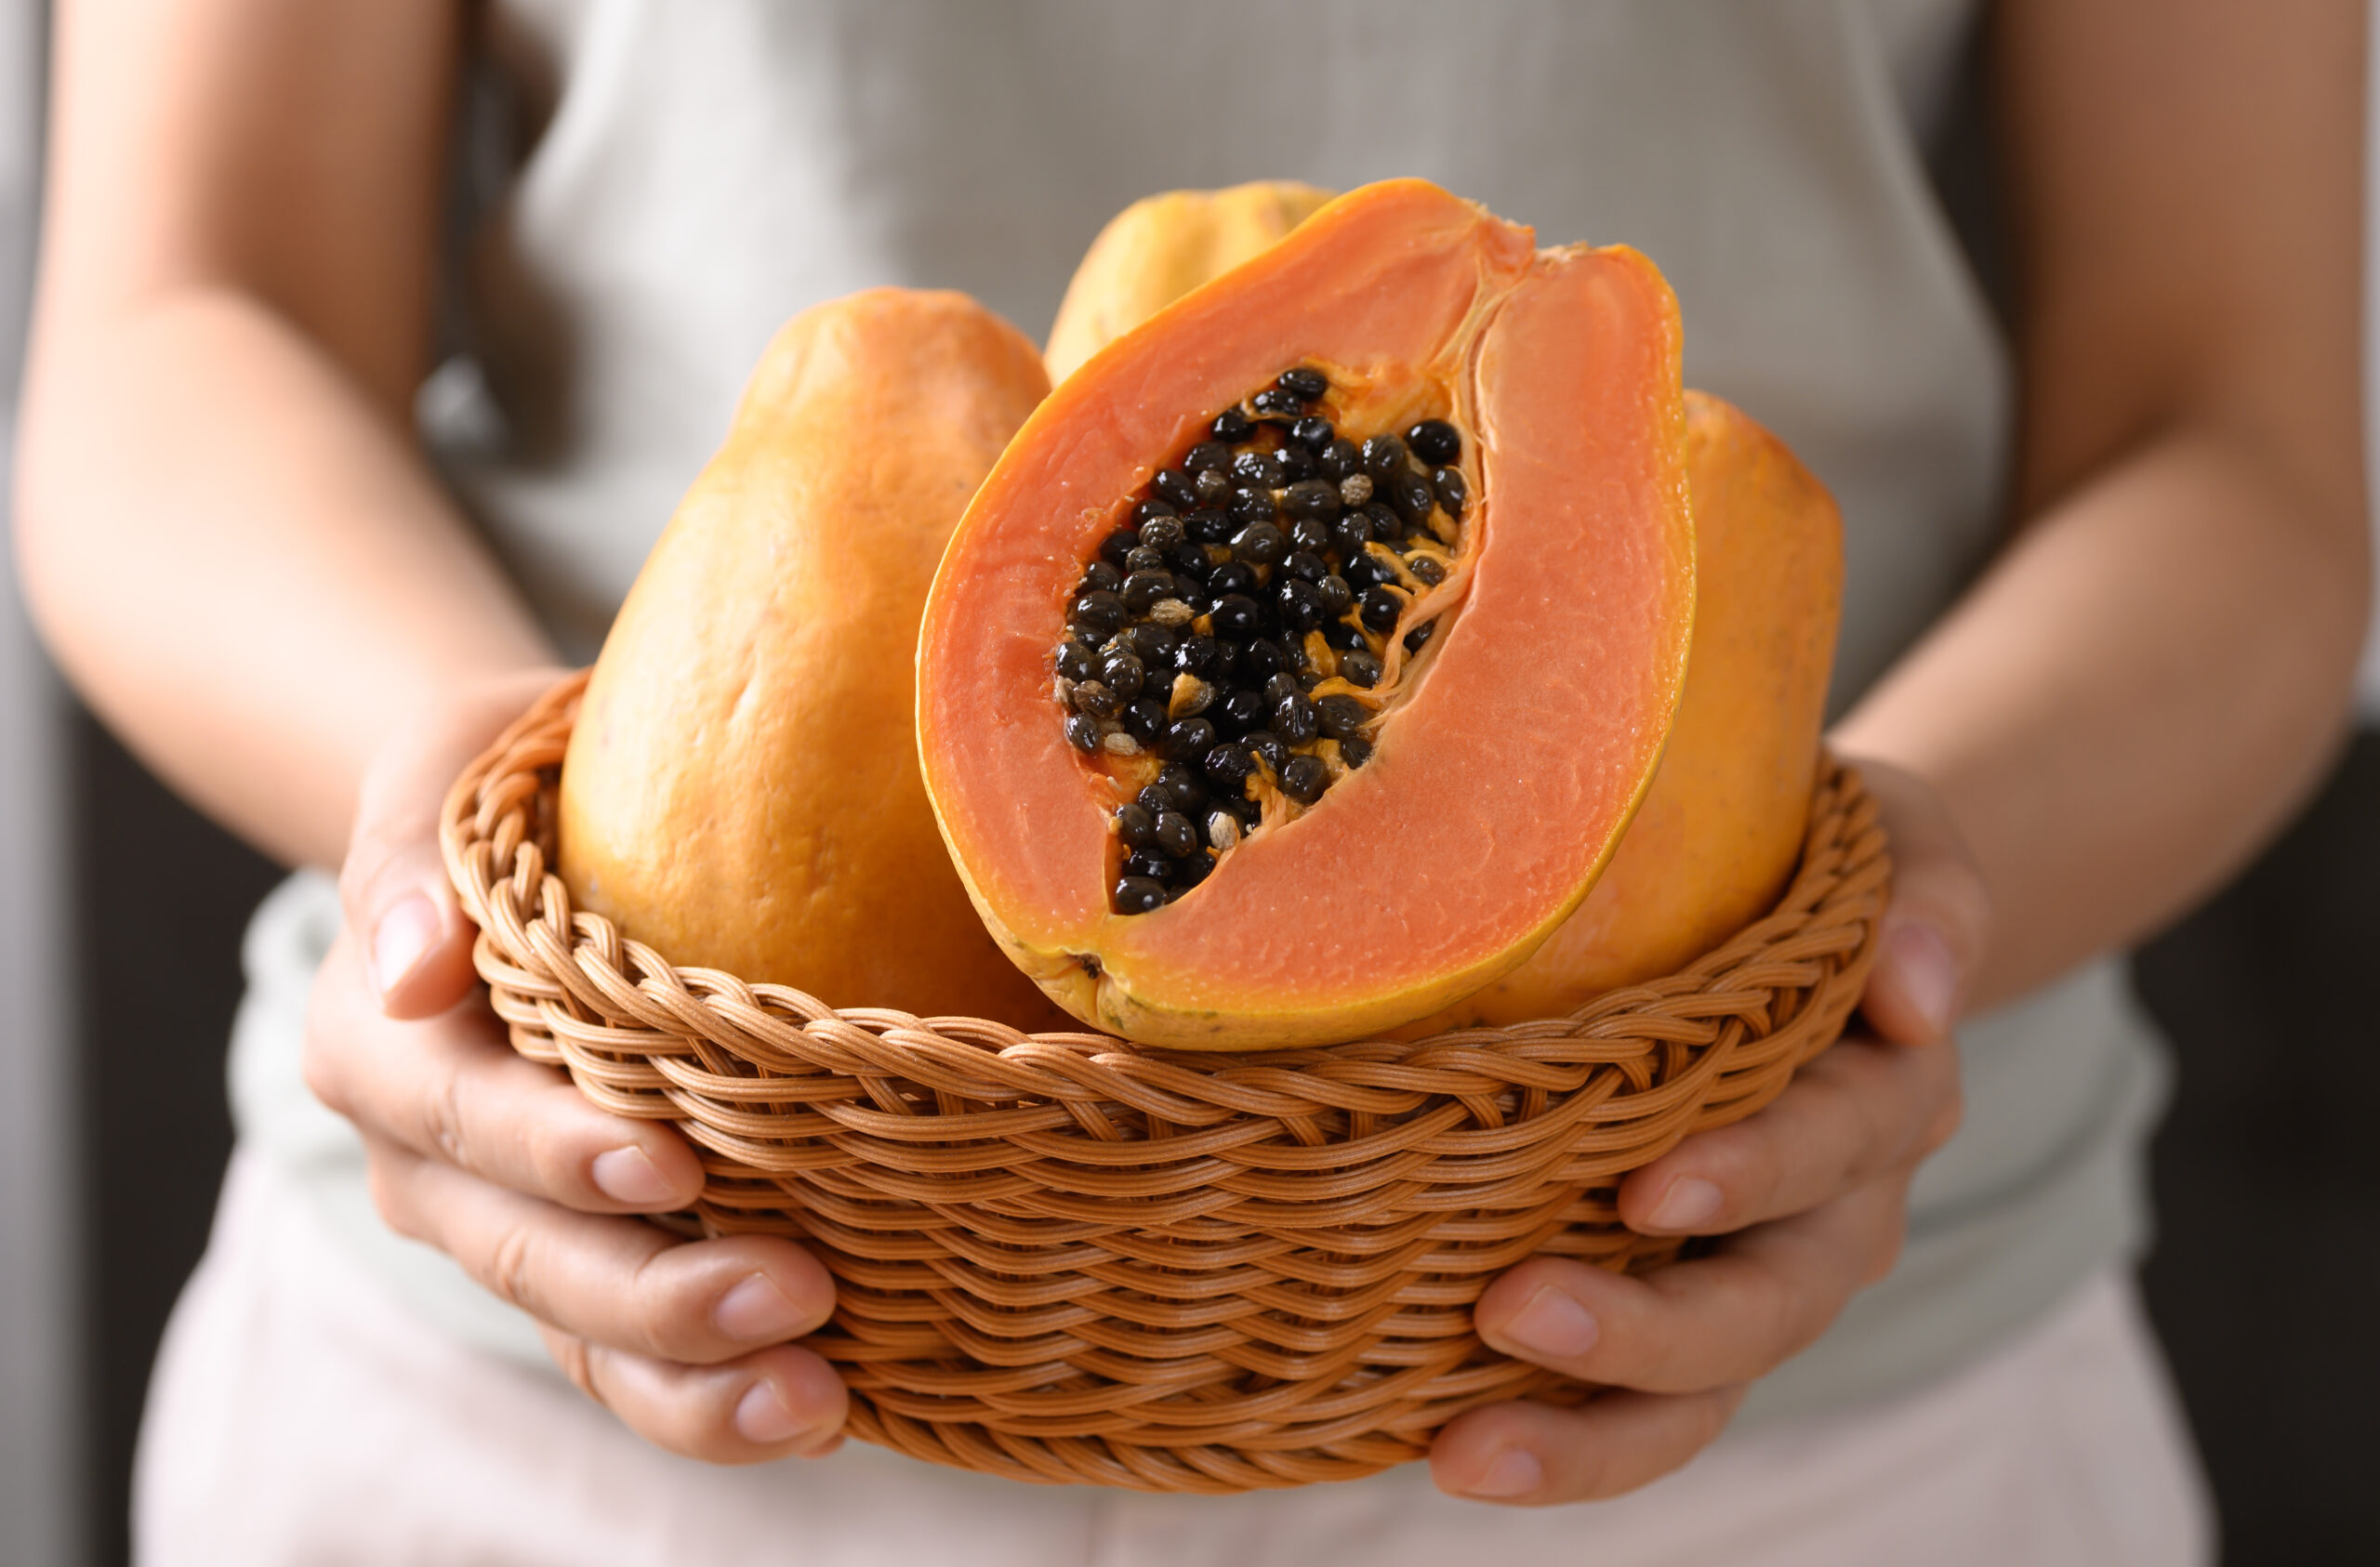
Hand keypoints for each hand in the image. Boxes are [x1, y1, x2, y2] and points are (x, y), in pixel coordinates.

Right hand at [301, 669, 849, 1462]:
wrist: (517, 836)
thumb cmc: (499, 783)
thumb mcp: (442, 768)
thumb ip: (411, 859)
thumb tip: (414, 967)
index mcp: (377, 1043)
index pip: (460, 1115)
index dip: (556, 1153)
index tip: (671, 1167)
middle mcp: (425, 1161)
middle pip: (528, 1254)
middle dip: (655, 1295)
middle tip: (795, 1296)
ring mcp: (506, 1226)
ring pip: (578, 1335)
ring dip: (693, 1382)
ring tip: (812, 1400)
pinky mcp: (586, 1263)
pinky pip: (630, 1355)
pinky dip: (710, 1394)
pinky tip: (819, 1409)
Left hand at [1427, 759, 1985, 1503]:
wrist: (1809, 927)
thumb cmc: (1820, 868)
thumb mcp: (1897, 844)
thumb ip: (1925, 899)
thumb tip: (1918, 993)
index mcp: (1884, 1095)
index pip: (1831, 1147)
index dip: (1749, 1173)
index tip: (1646, 1189)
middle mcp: (1835, 1212)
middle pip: (1765, 1304)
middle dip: (1645, 1328)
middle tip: (1512, 1312)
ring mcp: (1760, 1278)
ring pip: (1703, 1391)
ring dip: (1588, 1432)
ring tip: (1466, 1452)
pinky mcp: (1688, 1316)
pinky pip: (1643, 1412)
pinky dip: (1566, 1446)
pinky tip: (1450, 1452)